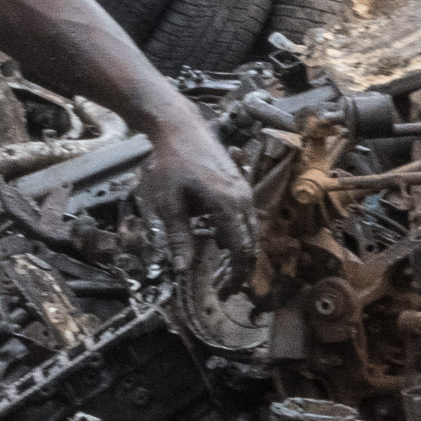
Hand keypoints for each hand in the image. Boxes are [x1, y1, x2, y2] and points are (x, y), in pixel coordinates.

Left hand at [138, 108, 257, 273]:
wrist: (180, 127)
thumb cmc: (172, 162)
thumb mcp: (169, 203)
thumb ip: (178, 237)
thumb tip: (182, 269)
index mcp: (228, 206)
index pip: (241, 251)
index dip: (235, 275)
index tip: (225, 292)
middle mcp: (243, 199)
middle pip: (251, 245)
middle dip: (240, 270)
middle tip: (225, 288)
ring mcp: (244, 192)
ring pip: (251, 232)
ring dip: (239, 254)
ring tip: (222, 271)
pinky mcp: (240, 186)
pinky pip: (246, 218)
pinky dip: (237, 236)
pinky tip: (219, 241)